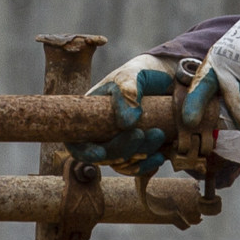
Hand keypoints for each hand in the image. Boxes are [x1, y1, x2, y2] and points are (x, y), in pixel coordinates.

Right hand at [80, 54, 187, 176]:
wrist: (163, 78)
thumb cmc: (140, 73)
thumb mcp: (132, 75)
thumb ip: (128, 92)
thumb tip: (126, 123)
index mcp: (89, 114)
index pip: (76, 141)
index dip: (84, 152)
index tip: (100, 154)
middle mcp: (101, 133)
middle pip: (104, 155)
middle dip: (122, 149)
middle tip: (141, 134)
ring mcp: (119, 143)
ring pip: (122, 162)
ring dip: (138, 157)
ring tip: (158, 136)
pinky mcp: (137, 150)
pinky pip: (137, 166)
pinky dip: (148, 165)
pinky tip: (160, 156)